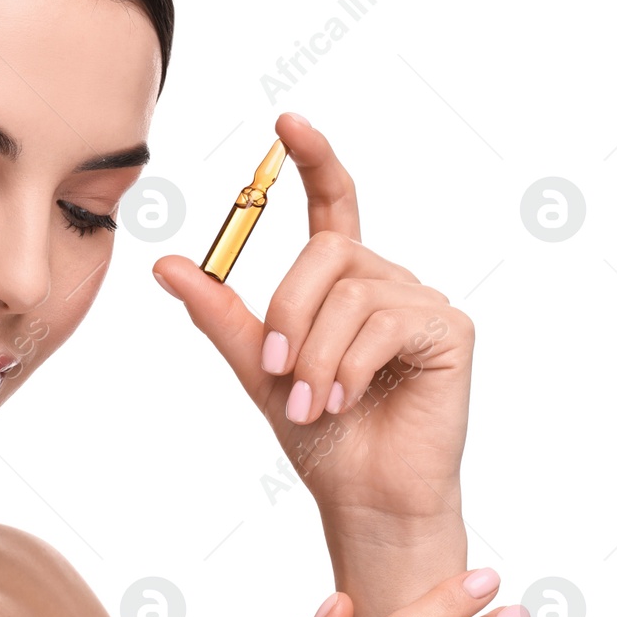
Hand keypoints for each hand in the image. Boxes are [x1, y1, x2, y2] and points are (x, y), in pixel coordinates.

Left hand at [153, 112, 473, 522]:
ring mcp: (422, 301)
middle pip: (326, 251)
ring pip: (350, 292)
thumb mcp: (256, 367)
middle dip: (287, 312)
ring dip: (315, 353)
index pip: (333, 203)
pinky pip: (384, 322)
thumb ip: (219, 311)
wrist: (363, 495)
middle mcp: (385, 280)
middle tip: (275, 370)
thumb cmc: (319, 436)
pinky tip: (343, 399)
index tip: (286, 122)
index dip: (312, 160)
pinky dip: (349, 365)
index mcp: (342, 283)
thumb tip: (166, 263)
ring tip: (310, 401)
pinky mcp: (450, 329)